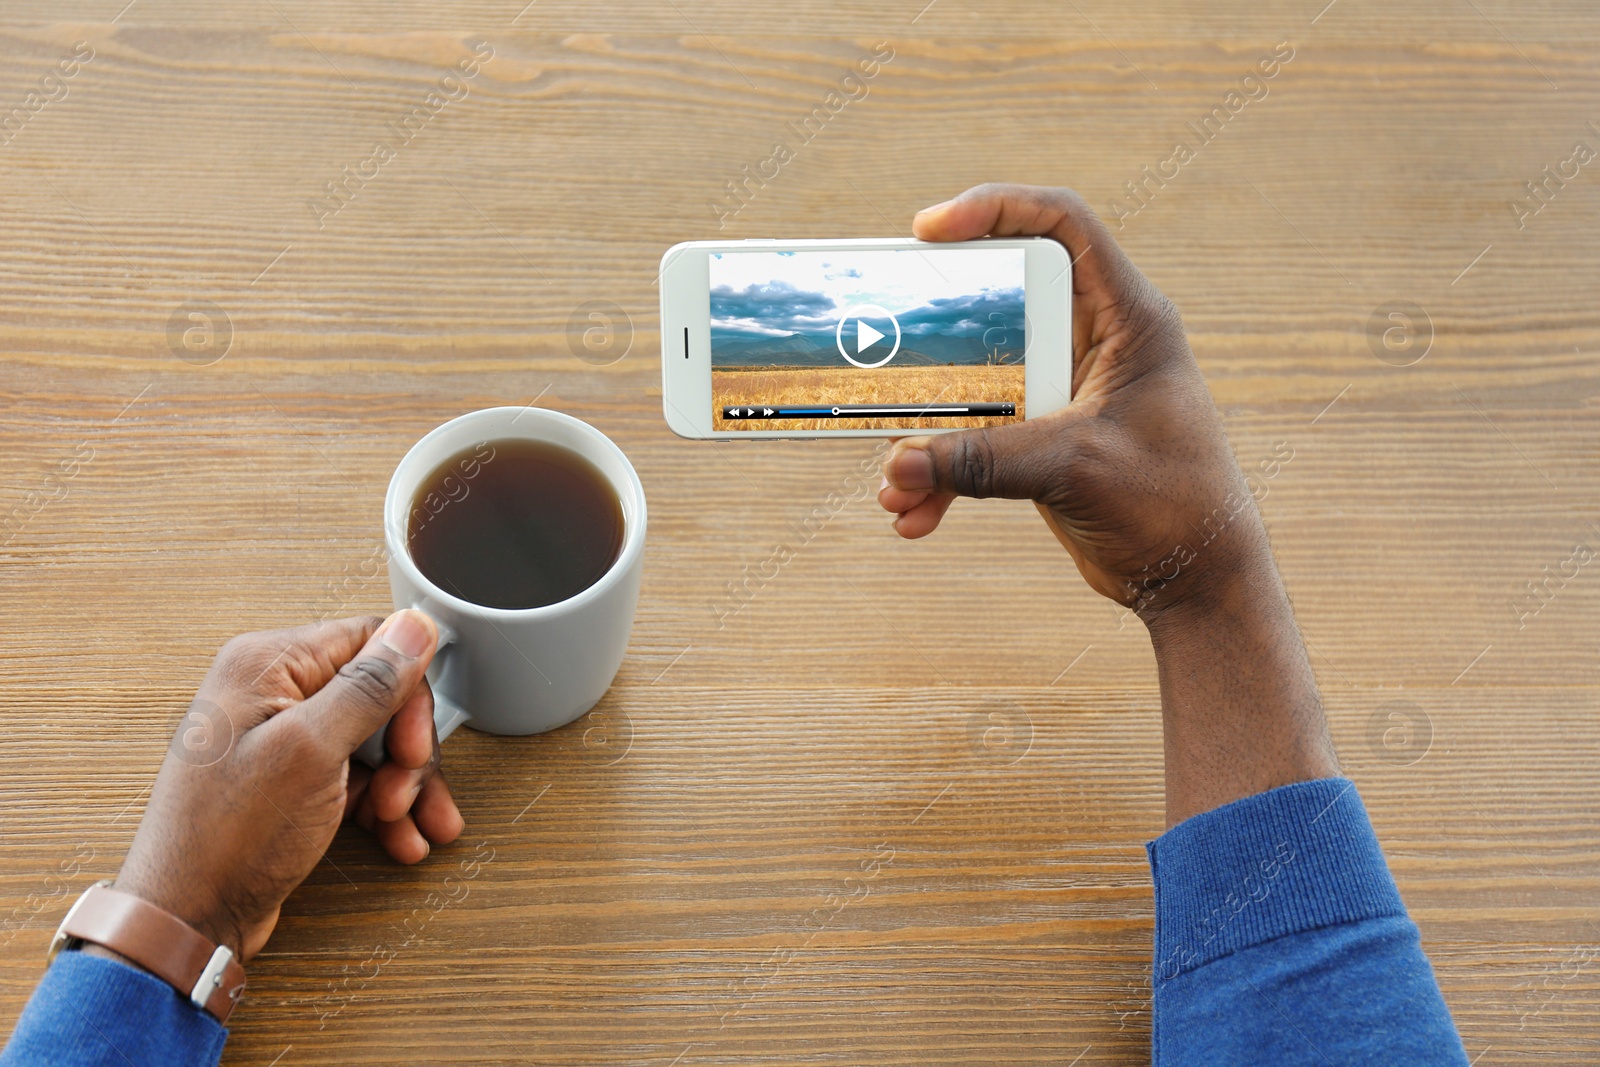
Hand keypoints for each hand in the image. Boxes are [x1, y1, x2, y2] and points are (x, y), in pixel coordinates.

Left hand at [113, 611, 464, 959]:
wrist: (186, 918)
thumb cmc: (228, 838)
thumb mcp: (311, 750)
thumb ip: (368, 684)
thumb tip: (414, 626)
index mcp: (267, 665)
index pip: (372, 642)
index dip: (407, 694)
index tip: (412, 746)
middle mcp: (271, 693)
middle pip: (380, 696)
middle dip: (406, 751)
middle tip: (404, 792)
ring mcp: (280, 737)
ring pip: (374, 740)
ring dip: (403, 784)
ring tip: (406, 823)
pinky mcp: (289, 778)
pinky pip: (355, 775)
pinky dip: (383, 807)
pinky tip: (398, 836)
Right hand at [880, 184, 1338, 823]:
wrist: (1195, 582)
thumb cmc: (1171, 506)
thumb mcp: (1075, 468)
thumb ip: (986, 462)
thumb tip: (897, 465)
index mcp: (1127, 319)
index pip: (1062, 226)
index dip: (996, 209)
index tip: (929, 230)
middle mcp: (1093, 343)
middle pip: (996, 304)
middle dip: (934, 335)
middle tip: (882, 336)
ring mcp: (1064, 392)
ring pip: (975, 383)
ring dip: (929, 430)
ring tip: (892, 476)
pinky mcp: (1044, 440)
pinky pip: (977, 442)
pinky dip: (944, 476)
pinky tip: (914, 516)